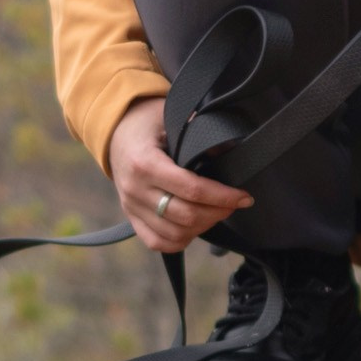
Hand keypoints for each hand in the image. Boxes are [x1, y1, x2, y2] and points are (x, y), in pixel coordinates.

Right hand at [107, 95, 251, 254]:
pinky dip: (180, 240)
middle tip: (235, 203)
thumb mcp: (170, 118)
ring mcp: (131, 207)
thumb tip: (226, 153)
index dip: (223, 197)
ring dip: (203, 227)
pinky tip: (196, 227)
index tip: (244, 197)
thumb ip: (197, 135)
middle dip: (218, 212)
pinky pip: (157, 242)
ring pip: (174, 234)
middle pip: (185, 216)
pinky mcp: (131, 217)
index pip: (192, 190)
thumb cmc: (147, 122)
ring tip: (218, 212)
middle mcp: (135, 190)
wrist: (116, 132)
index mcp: (144, 163)